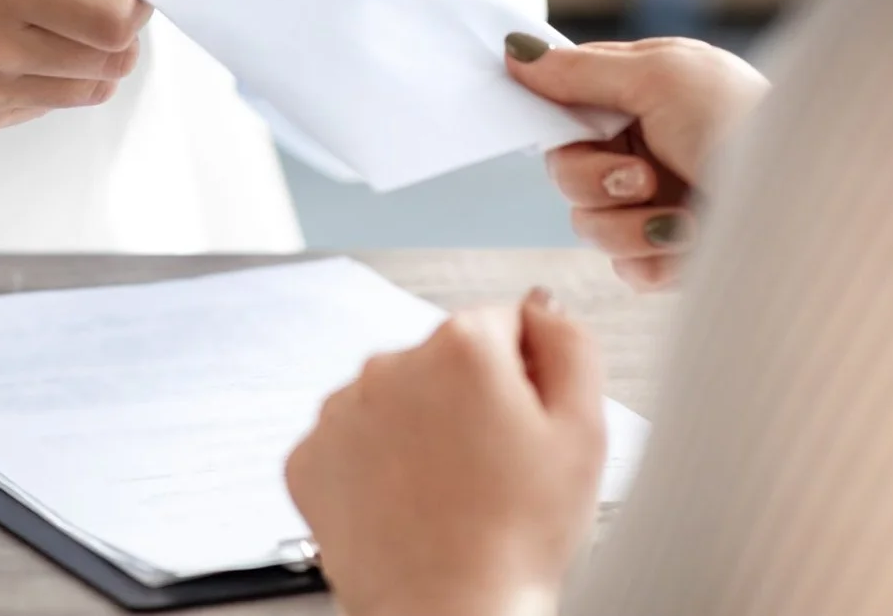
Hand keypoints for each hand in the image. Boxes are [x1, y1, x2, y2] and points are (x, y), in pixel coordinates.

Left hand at [286, 292, 606, 615]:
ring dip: (418, 430)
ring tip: (449, 494)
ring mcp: (340, 410)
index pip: (503, 325)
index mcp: (462, 346)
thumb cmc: (517, 538)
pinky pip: (351, 442)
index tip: (524, 426)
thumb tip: (539, 306)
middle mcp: (390, 364)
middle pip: (444, 360)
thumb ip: (569, 342)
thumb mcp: (584, 430)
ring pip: (395, 399)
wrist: (452, 614)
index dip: (524, 379)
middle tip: (493, 469)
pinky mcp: (309, 456)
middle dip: (468, 400)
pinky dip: (374, 466)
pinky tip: (407, 504)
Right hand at [507, 36, 768, 290]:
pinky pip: (626, 268)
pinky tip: (693, 242)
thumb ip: (581, 71)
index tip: (567, 126)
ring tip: (683, 217)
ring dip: (630, 224)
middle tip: (642, 175)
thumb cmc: (745, 120)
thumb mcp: (659, 77)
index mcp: (641, 95)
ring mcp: (659, 203)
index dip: (555, 118)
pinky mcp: (673, 256)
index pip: (565, 104)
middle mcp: (645, 147)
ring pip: (588, 225)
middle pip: (565, 171)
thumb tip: (514, 49)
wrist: (815, 198)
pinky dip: (655, 258)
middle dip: (595, 179)